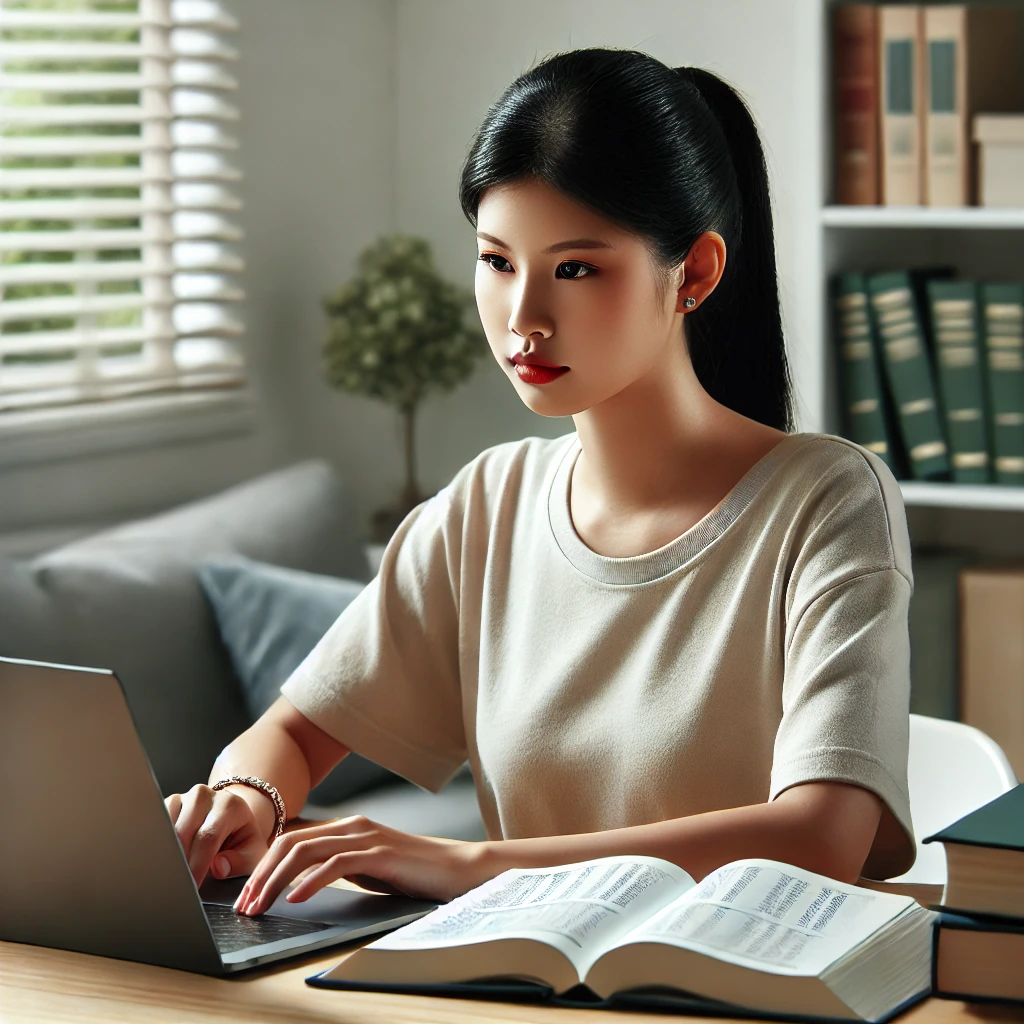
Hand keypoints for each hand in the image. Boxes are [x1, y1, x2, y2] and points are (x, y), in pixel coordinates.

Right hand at [165, 785, 270, 888]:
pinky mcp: (168, 804)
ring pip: (166, 829)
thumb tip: (219, 867)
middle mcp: (204, 796)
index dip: (198, 865)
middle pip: (183, 833)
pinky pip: (156, 825)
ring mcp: (184, 797)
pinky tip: (164, 861)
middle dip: (180, 862)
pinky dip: (158, 846)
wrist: (232, 821)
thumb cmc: (241, 840)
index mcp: (229, 805)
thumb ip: (241, 862)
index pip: (208, 837)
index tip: (192, 887)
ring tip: (173, 874)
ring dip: (167, 854)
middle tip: (179, 886)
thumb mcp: (252, 853)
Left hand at [233, 815, 495, 915]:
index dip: (263, 867)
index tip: (247, 896)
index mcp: (346, 828)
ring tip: (262, 905)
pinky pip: (336, 864)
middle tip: (245, 905)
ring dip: (277, 880)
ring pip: (306, 851)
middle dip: (261, 875)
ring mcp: (365, 837)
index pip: (291, 841)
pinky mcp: (380, 853)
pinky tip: (297, 899)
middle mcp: (352, 826)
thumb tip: (300, 881)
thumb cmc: (413, 872)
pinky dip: (311, 881)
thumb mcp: (367, 868)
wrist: (456, 868)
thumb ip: (338, 866)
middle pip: (290, 843)